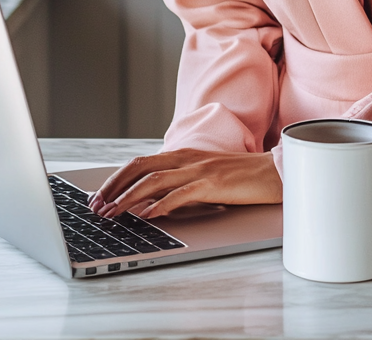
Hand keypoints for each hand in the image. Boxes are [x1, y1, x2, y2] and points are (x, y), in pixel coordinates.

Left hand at [87, 149, 281, 218]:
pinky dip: (158, 205)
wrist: (275, 172)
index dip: (117, 178)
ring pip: (153, 180)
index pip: (142, 162)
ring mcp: (200, 169)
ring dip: (127, 198)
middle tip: (96, 206)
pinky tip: (146, 216)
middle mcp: (188, 158)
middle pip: (140, 166)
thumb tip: (152, 202)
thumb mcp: (206, 177)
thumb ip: (182, 184)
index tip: (100, 197)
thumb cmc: (243, 177)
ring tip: (111, 214)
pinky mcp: (213, 183)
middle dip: (113, 186)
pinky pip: (179, 194)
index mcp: (185, 155)